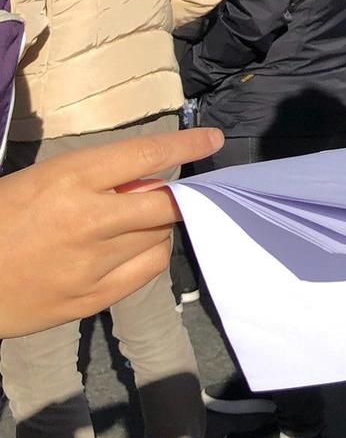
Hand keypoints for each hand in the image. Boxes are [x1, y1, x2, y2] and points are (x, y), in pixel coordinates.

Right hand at [0, 128, 222, 337]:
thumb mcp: (42, 180)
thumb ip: (98, 179)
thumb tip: (150, 178)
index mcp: (70, 180)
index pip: (145, 154)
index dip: (186, 145)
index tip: (212, 138)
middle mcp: (87, 220)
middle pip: (165, 202)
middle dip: (184, 195)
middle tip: (185, 191)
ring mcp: (90, 264)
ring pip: (159, 236)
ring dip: (159, 224)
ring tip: (137, 221)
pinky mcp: (90, 299)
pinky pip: (147, 271)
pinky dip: (152, 253)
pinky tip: (135, 246)